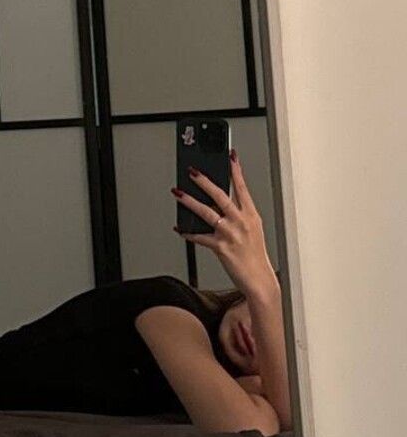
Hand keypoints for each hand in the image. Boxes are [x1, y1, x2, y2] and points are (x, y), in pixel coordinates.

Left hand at [172, 151, 277, 298]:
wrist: (259, 280)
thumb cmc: (254, 255)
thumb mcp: (252, 230)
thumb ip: (236, 214)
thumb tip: (215, 203)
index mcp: (251, 215)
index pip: (242, 188)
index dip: (236, 171)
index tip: (230, 156)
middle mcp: (241, 222)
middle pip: (220, 196)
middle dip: (205, 181)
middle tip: (192, 170)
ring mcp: (230, 234)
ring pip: (206, 212)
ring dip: (189, 201)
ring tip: (178, 192)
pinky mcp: (221, 247)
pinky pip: (200, 237)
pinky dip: (188, 232)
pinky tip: (179, 228)